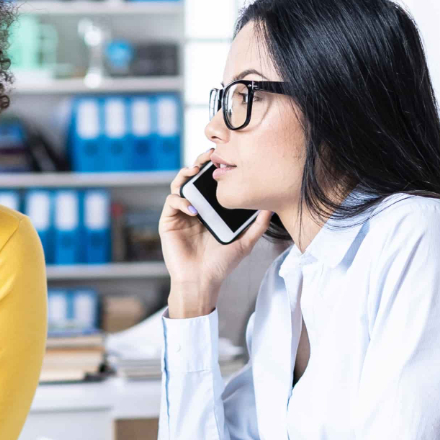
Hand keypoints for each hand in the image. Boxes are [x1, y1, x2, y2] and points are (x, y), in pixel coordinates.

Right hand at [160, 150, 272, 317]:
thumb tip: (270, 207)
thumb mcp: (244, 242)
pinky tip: (192, 208)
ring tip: (194, 173)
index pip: (210, 182)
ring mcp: (180, 214)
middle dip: (198, 163)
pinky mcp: (168, 222)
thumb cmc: (221, 265)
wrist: (201, 282)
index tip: (223, 157)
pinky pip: (171, 202)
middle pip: (193, 178)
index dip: (213, 167)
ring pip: (178, 185)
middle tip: (207, 156)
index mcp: (210, 209)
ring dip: (185, 175)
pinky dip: (180, 200)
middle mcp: (194, 208)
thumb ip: (257, 225)